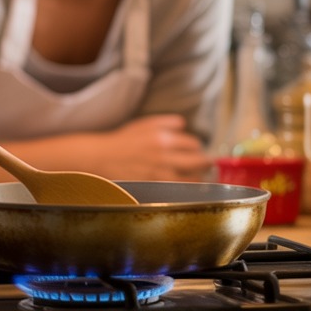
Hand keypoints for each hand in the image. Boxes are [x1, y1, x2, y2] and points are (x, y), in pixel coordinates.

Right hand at [93, 114, 210, 180]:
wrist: (101, 158)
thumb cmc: (121, 140)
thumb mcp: (142, 124)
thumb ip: (165, 121)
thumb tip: (183, 123)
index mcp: (162, 138)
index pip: (193, 143)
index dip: (197, 146)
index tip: (197, 149)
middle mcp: (164, 156)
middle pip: (197, 161)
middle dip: (206, 163)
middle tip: (209, 164)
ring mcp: (159, 173)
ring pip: (192, 178)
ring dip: (200, 177)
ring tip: (201, 177)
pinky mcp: (154, 186)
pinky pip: (178, 189)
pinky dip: (186, 188)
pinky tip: (187, 186)